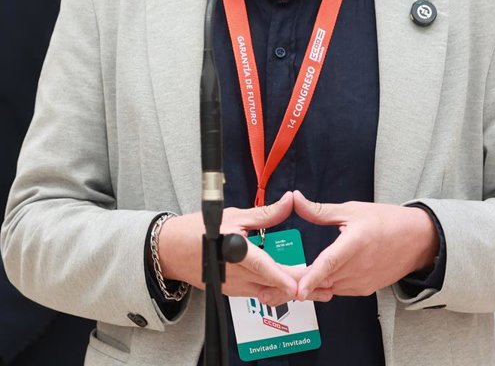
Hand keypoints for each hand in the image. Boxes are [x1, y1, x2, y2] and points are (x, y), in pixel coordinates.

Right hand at [157, 191, 298, 306]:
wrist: (171, 250)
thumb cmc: (198, 230)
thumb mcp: (234, 215)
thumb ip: (265, 213)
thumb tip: (289, 200)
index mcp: (234, 253)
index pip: (262, 267)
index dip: (282, 278)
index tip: (299, 285)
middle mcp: (234, 275)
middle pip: (271, 285)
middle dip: (297, 286)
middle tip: (323, 287)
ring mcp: (233, 287)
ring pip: (266, 293)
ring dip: (287, 290)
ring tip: (311, 287)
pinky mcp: (231, 292)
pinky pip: (257, 293)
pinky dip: (273, 290)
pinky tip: (287, 285)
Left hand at [292, 190, 437, 301]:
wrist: (417, 240)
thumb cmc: (386, 221)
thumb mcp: (351, 210)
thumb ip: (319, 211)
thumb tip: (295, 199)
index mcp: (355, 243)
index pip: (329, 263)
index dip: (312, 278)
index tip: (297, 290)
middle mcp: (359, 267)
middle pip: (324, 280)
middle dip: (301, 283)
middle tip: (276, 285)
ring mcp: (363, 281)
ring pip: (329, 288)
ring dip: (313, 285)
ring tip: (293, 281)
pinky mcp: (365, 290)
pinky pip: (339, 290)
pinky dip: (327, 285)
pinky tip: (319, 277)